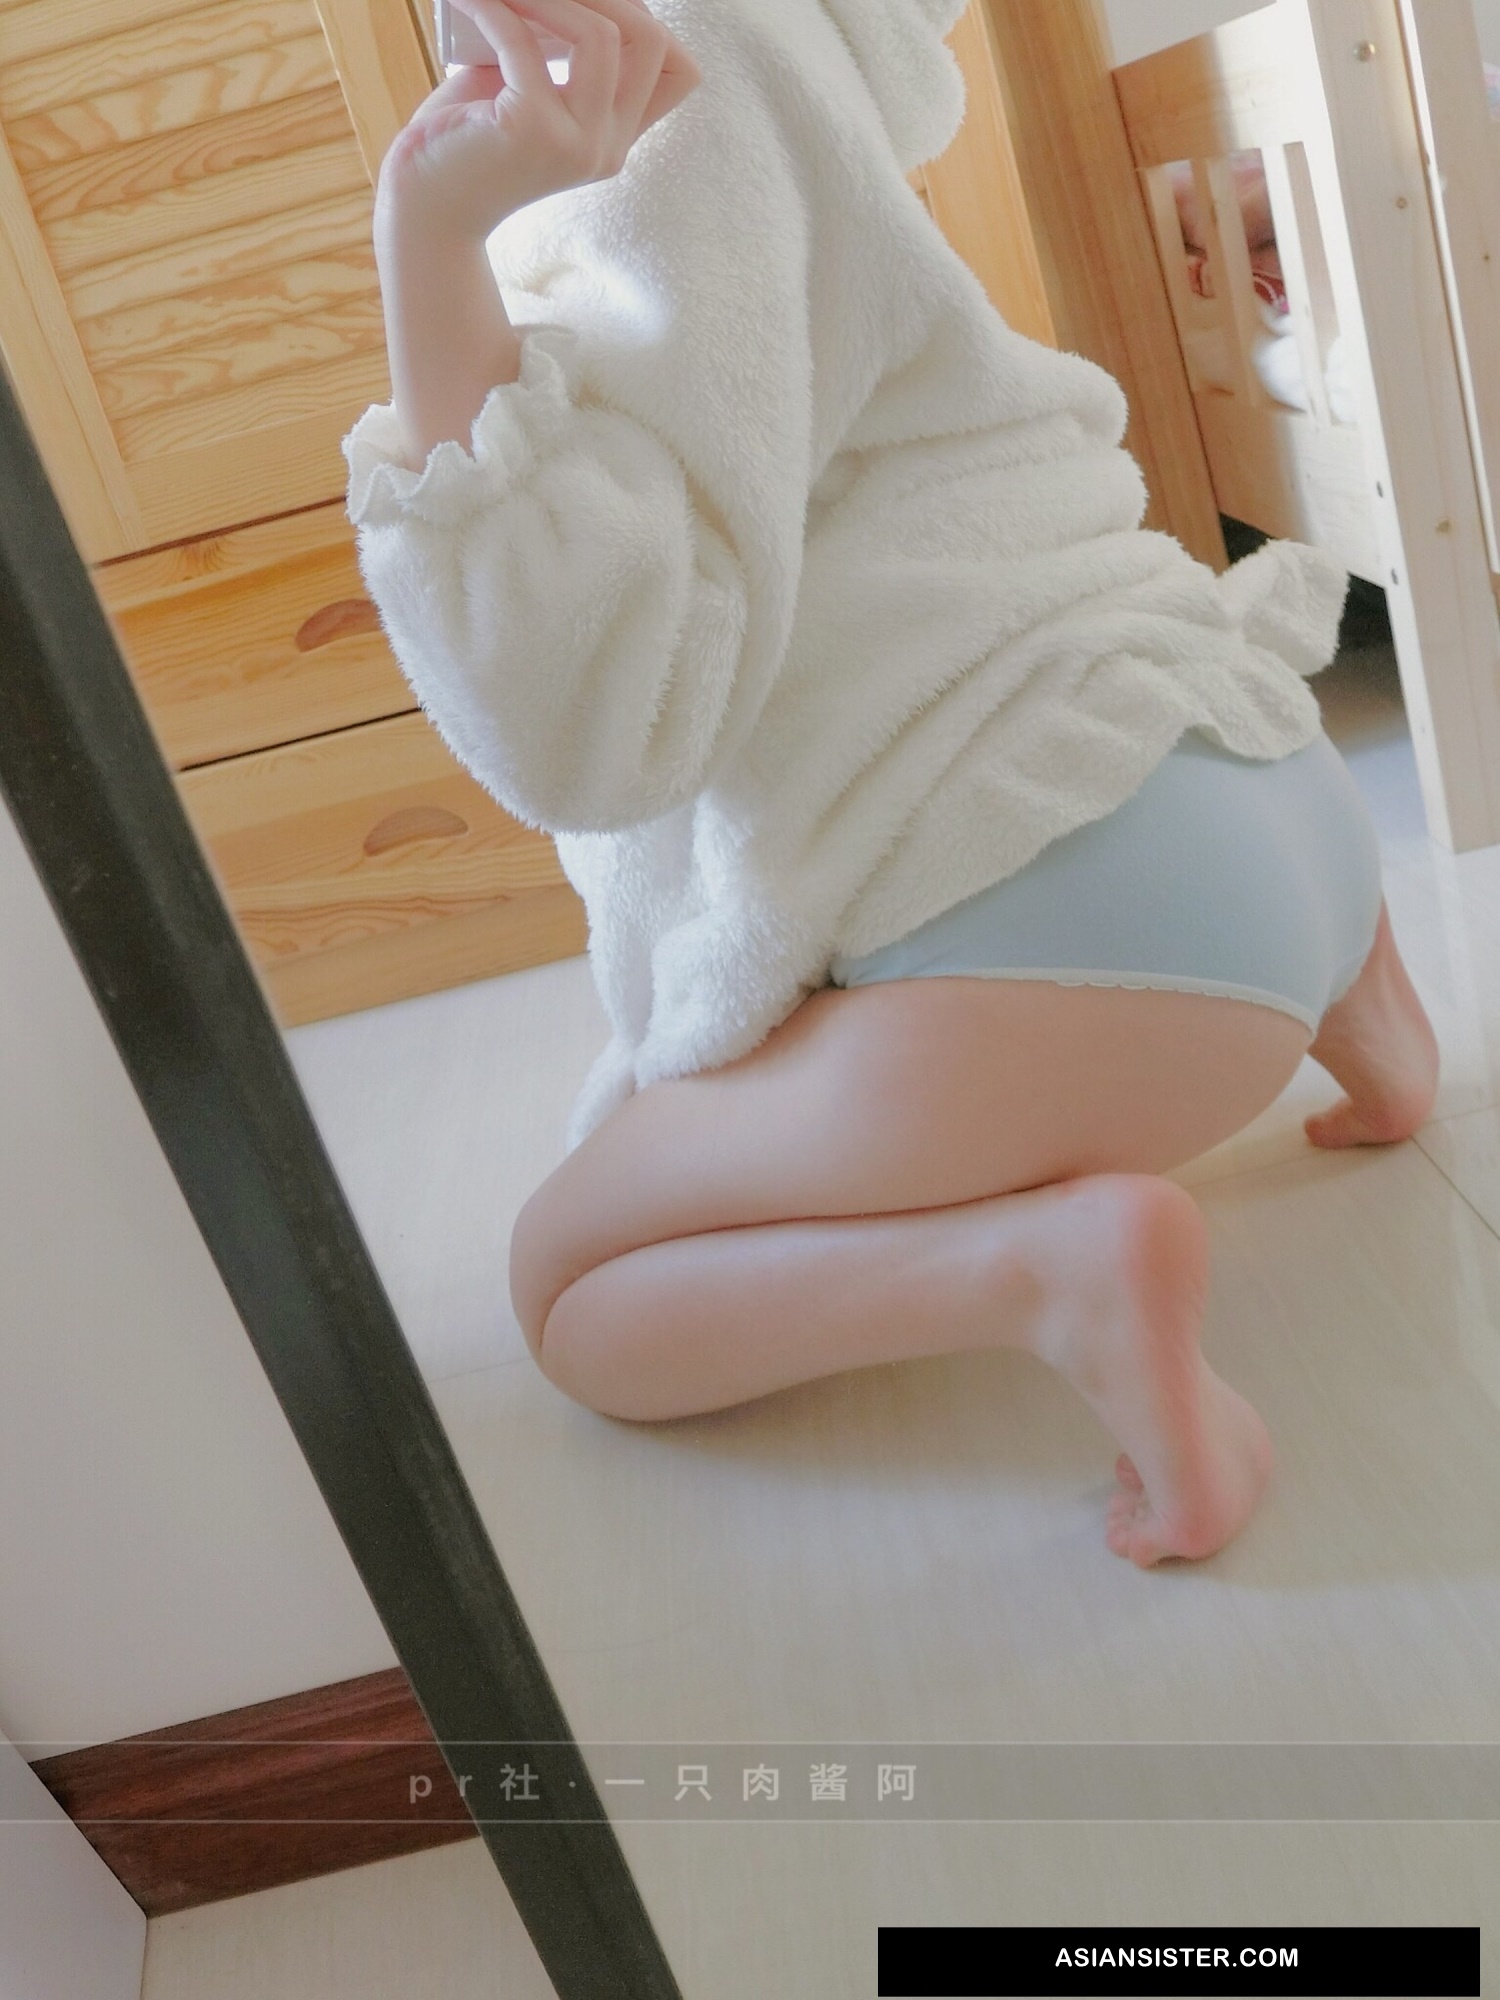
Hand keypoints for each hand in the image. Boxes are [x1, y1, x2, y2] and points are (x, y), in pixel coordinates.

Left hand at [376, 0, 701, 242]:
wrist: (426, 208)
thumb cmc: (468, 143)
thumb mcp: (530, 91)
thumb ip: (560, 52)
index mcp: (614, 139)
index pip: (679, 73)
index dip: (648, 21)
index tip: (593, 5)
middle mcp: (606, 147)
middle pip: (650, 42)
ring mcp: (576, 144)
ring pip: (599, 36)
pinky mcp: (530, 130)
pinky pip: (520, 42)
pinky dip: (492, 8)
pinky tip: (467, 0)